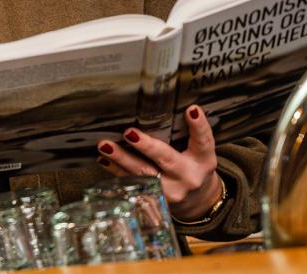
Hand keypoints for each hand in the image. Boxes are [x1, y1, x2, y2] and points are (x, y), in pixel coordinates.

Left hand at [96, 105, 222, 220]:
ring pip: (143, 174)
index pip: (204, 142)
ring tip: (105, 146)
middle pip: (166, 160)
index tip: (191, 110)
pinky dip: (116, 171)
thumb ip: (188, 134)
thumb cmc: (193, 166)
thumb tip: (161, 104)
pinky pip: (133, 185)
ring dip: (121, 159)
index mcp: (203, 161)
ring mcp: (171, 192)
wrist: (197, 203)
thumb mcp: (199, 152)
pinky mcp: (155, 200)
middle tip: (129, 132)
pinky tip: (103, 159)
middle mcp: (187, 177)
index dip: (199, 126)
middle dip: (146, 146)